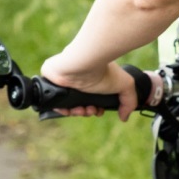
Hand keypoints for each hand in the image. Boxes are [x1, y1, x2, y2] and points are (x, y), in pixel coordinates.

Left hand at [38, 55, 156, 121]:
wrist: (86, 60)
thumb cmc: (104, 70)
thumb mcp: (124, 85)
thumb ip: (129, 101)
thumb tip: (125, 117)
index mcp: (90, 79)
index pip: (89, 99)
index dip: (94, 109)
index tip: (98, 112)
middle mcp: (75, 79)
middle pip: (78, 103)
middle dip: (86, 112)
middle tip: (91, 111)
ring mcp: (62, 80)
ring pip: (66, 104)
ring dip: (76, 112)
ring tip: (82, 110)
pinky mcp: (49, 80)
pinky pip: (52, 100)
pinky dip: (61, 108)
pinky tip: (70, 109)